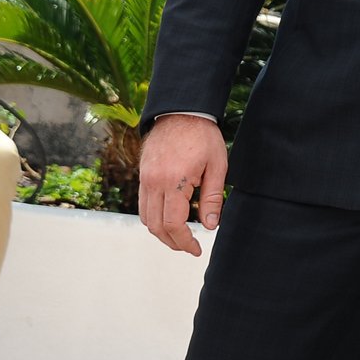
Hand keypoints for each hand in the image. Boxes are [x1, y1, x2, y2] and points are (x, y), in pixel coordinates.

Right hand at [138, 115, 226, 254]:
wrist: (181, 110)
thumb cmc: (203, 136)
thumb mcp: (217, 166)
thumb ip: (212, 198)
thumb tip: (211, 226)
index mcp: (173, 181)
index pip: (173, 224)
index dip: (185, 242)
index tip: (197, 249)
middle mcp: (153, 182)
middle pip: (155, 226)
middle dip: (172, 242)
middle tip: (190, 247)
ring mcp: (145, 178)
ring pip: (145, 217)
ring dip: (161, 232)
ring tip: (180, 236)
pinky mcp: (142, 174)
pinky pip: (143, 203)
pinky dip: (154, 217)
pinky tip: (170, 218)